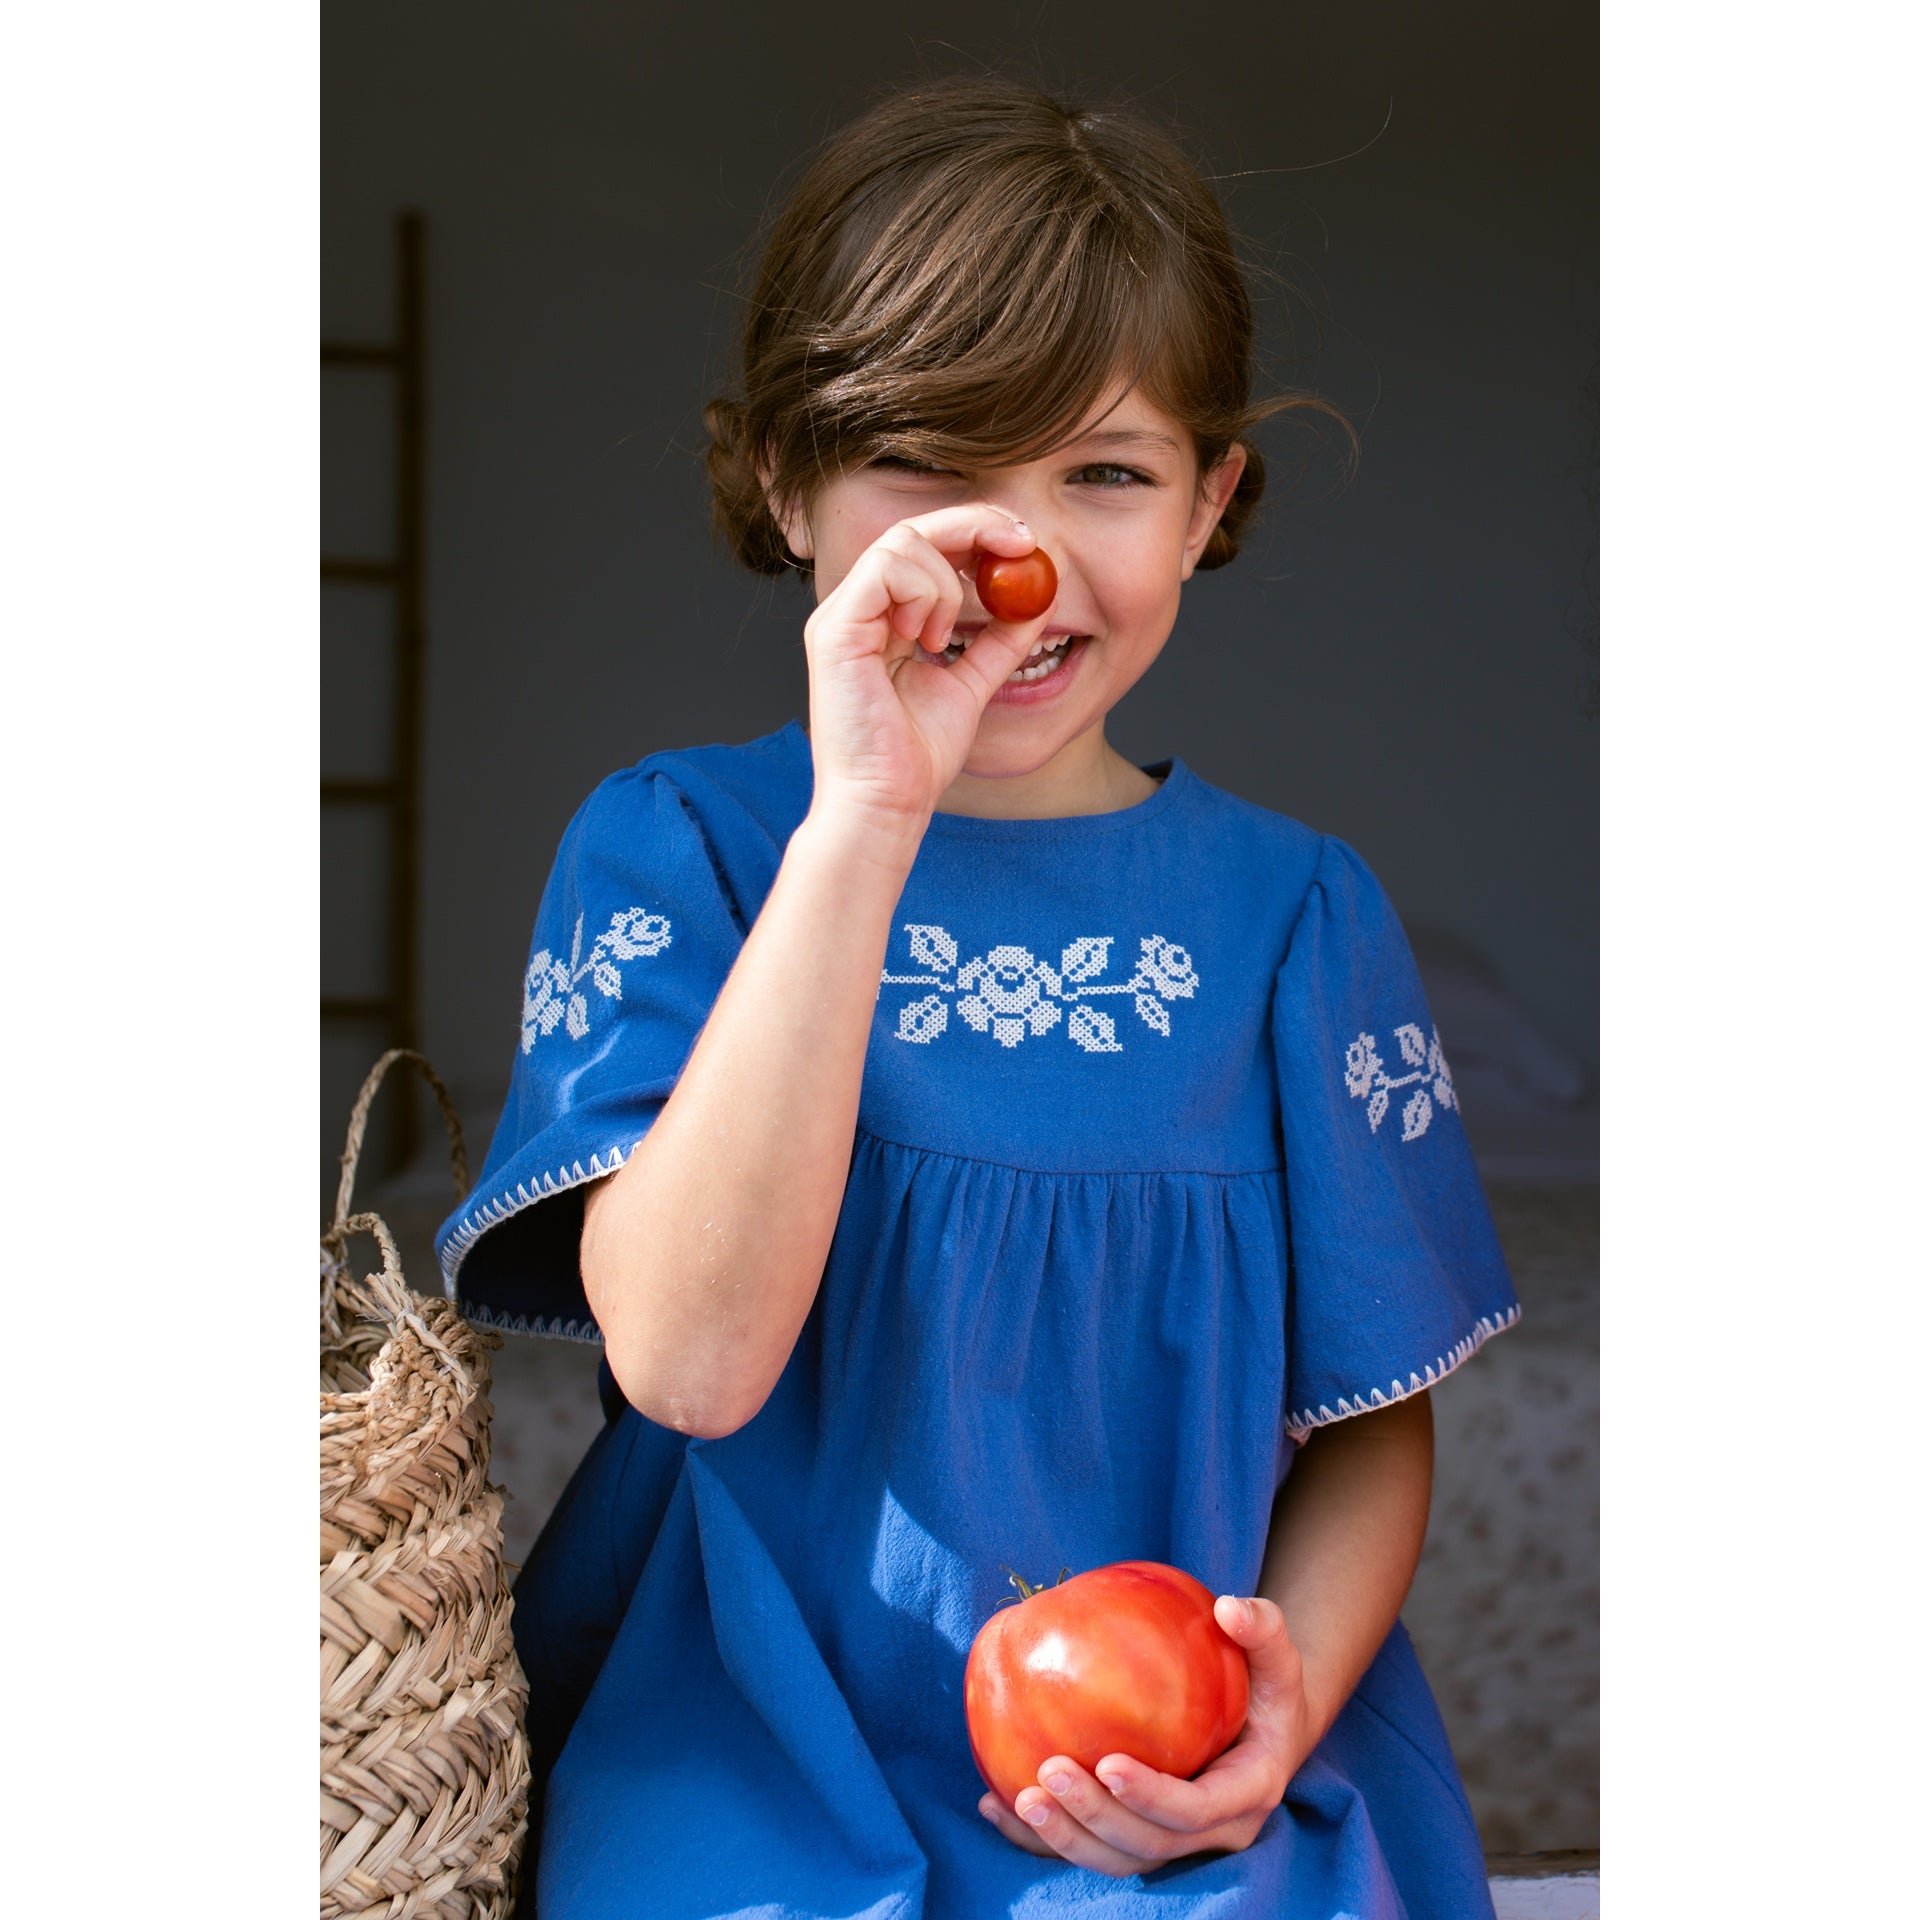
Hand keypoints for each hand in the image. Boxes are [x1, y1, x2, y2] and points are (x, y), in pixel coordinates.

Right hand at [800, 504, 1050, 838]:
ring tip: (946, 638)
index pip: (925, 547)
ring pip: (900, 543)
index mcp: (883, 617)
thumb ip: (999, 643)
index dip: (975, 531)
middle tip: (1020, 544)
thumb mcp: (971, 686)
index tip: (1024, 542)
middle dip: (973, 525)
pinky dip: (922, 595)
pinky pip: (885, 571)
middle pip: (911, 529)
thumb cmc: (916, 756)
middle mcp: (856, 609)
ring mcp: (840, 616)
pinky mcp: (833, 630)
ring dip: (945, 583)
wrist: (888, 801)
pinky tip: (928, 641)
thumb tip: (1036, 601)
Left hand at [977, 1595, 1311, 1878]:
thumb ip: (1262, 1628)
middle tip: (1050, 1770)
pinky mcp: (1142, 1835)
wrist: (1268, 1728)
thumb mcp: (1278, 1656)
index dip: (1152, 1796)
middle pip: (1150, 1845)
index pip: (1197, 1811)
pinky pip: (1090, 1847)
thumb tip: (1229, 1607)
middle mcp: (1214, 1831)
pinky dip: (1040, 1841)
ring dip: (1067, 1839)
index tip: (1108, 1762)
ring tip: (1021, 1797)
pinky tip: (995, 1807)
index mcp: (1247, 1793)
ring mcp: (1177, 1841)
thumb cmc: (1267, 1685)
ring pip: (1119, 1859)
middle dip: (1097, 1817)